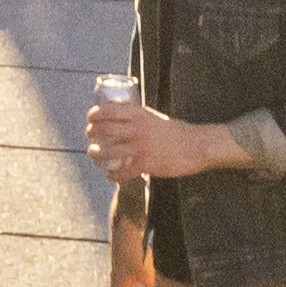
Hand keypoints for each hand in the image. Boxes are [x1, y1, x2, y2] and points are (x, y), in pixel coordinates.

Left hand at [77, 90, 222, 189]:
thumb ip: (139, 118)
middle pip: (105, 130)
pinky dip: (113, 175)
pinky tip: (110, 176)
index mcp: (140, 114)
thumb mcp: (155, 117)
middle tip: (89, 135)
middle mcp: (137, 129)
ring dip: (96, 153)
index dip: (95, 114)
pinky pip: (122, 172)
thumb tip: (123, 118)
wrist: (195, 146)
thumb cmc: (176, 131)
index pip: (109, 111)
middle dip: (92, 132)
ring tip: (93, 153)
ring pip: (109, 151)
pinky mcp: (145, 165)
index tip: (90, 118)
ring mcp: (140, 148)